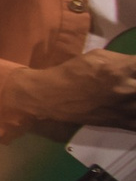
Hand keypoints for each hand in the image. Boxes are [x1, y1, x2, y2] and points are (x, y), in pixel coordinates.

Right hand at [4, 47, 135, 124]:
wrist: (52, 96)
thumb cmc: (73, 72)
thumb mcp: (98, 56)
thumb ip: (123, 60)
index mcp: (120, 70)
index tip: (133, 69)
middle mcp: (127, 89)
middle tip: (130, 81)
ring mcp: (127, 109)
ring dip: (135, 96)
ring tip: (127, 93)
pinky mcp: (123, 123)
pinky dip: (135, 113)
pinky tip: (129, 107)